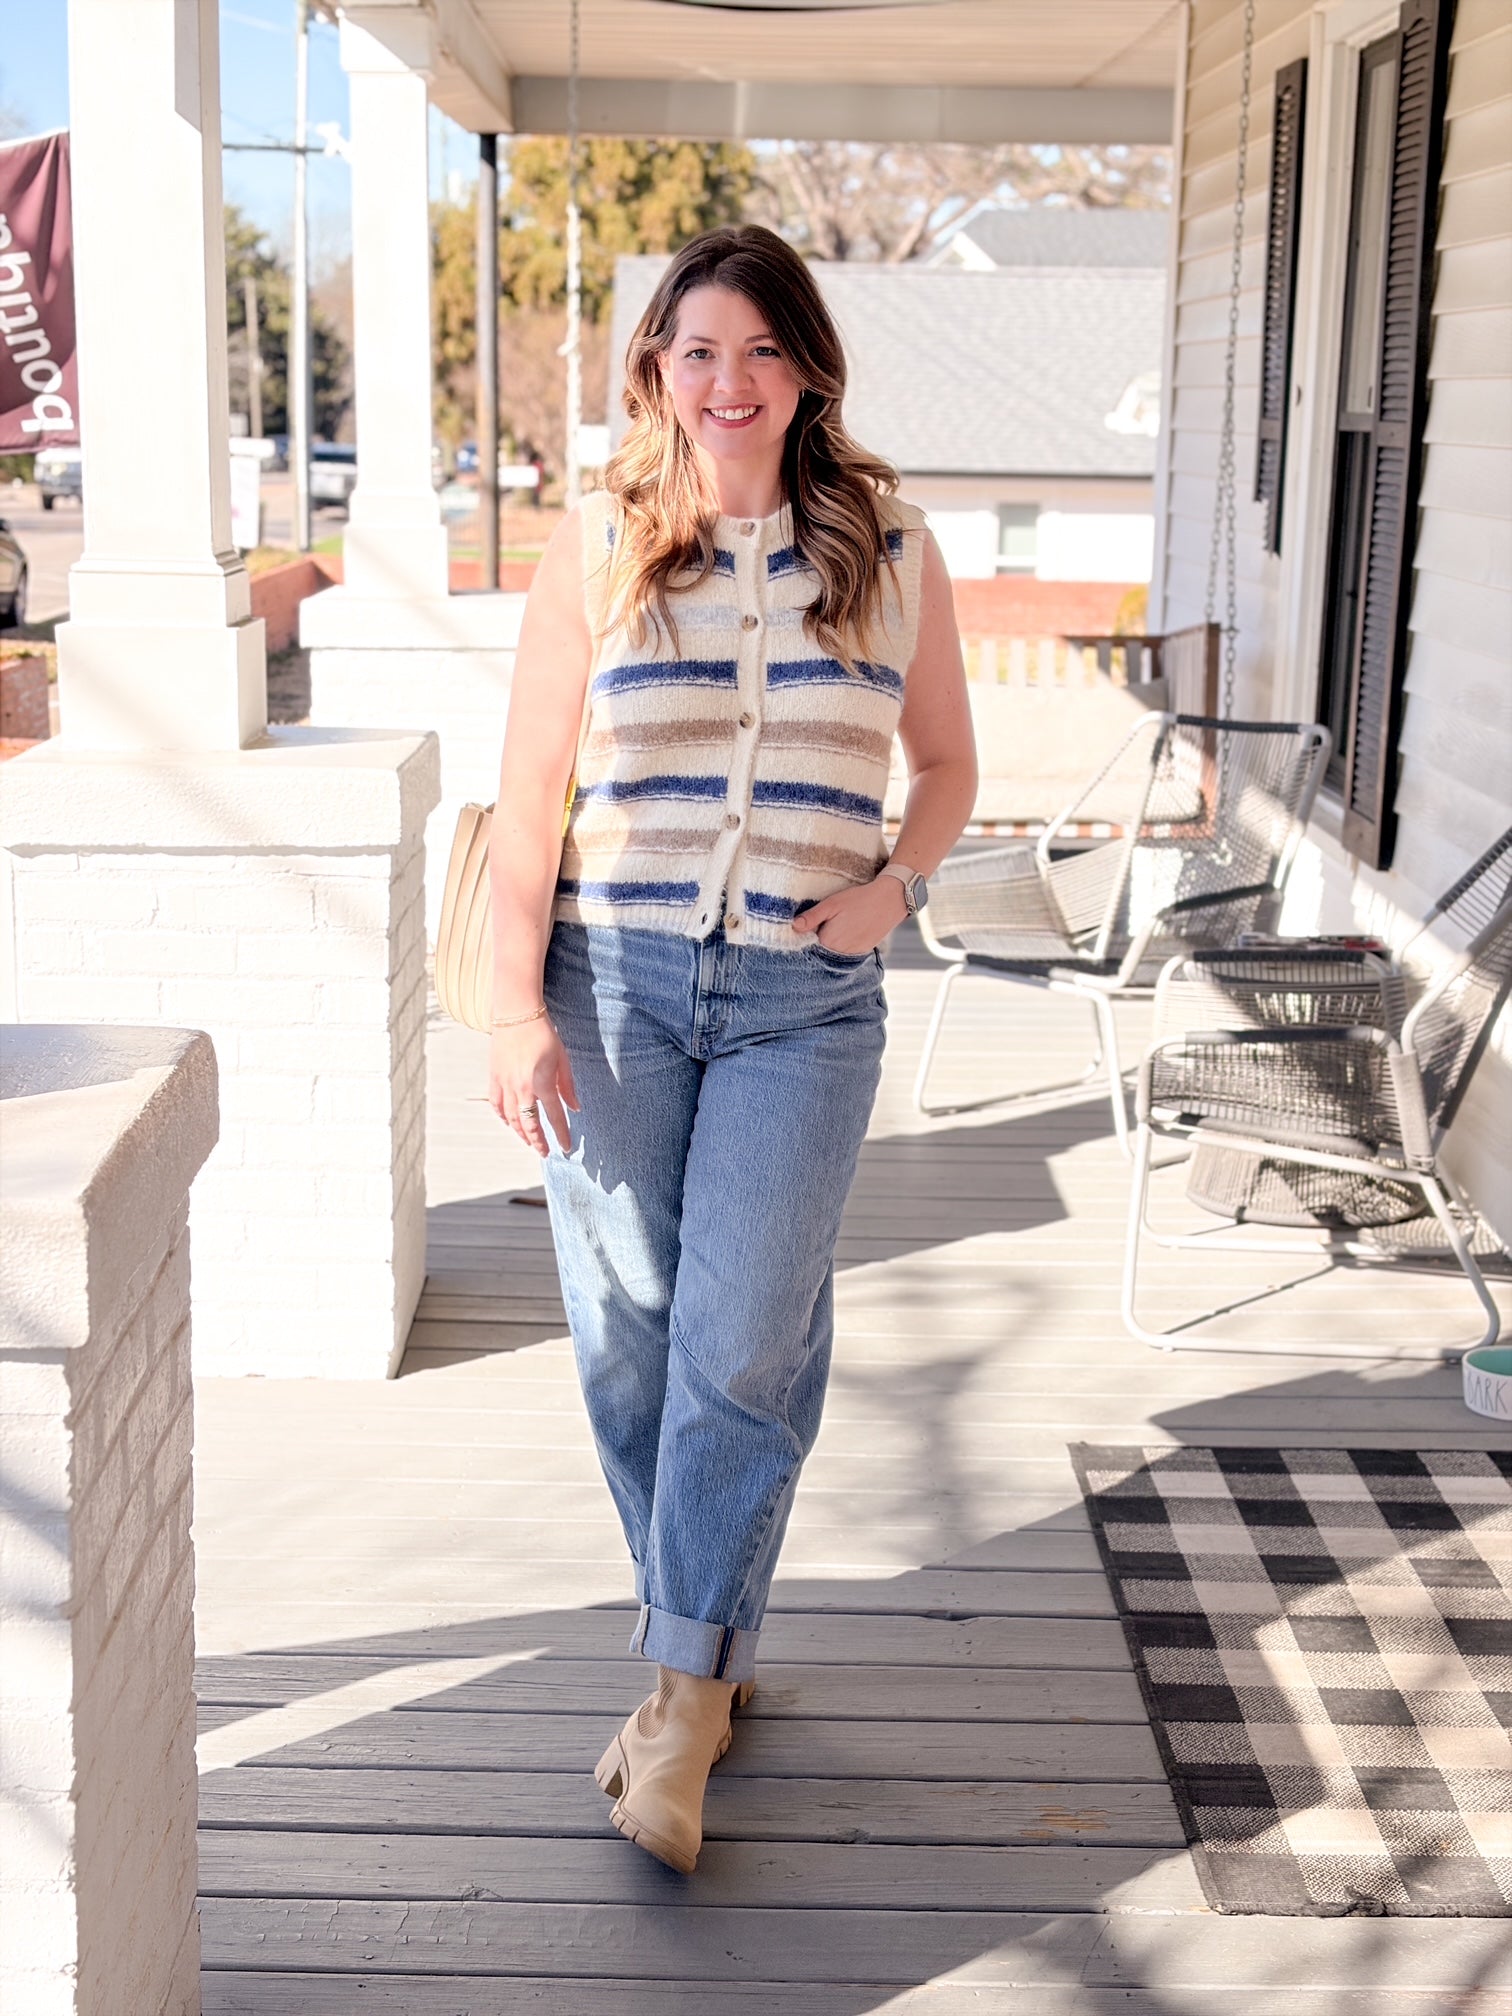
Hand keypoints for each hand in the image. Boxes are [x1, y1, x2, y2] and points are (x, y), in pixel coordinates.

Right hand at [488, 1014, 578, 1156]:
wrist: (516, 1014)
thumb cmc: (543, 1034)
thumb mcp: (562, 1059)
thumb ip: (568, 1086)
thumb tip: (575, 1108)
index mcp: (542, 1083)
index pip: (554, 1116)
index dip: (561, 1134)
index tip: (566, 1147)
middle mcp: (522, 1088)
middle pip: (529, 1124)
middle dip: (538, 1141)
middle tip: (545, 1153)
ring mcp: (505, 1083)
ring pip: (511, 1118)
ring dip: (520, 1133)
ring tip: (529, 1141)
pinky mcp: (494, 1077)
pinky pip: (496, 1104)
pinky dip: (502, 1117)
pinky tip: (509, 1123)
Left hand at [790, 874, 906, 955]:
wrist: (890, 900)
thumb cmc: (859, 899)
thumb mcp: (832, 904)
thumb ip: (812, 917)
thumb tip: (794, 926)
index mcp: (829, 941)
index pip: (808, 945)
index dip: (804, 937)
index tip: (803, 928)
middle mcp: (840, 952)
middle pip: (821, 951)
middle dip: (817, 941)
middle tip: (821, 924)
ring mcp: (853, 953)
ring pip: (834, 952)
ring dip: (830, 944)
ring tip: (836, 926)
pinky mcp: (863, 951)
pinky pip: (846, 952)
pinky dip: (843, 945)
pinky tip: (846, 931)